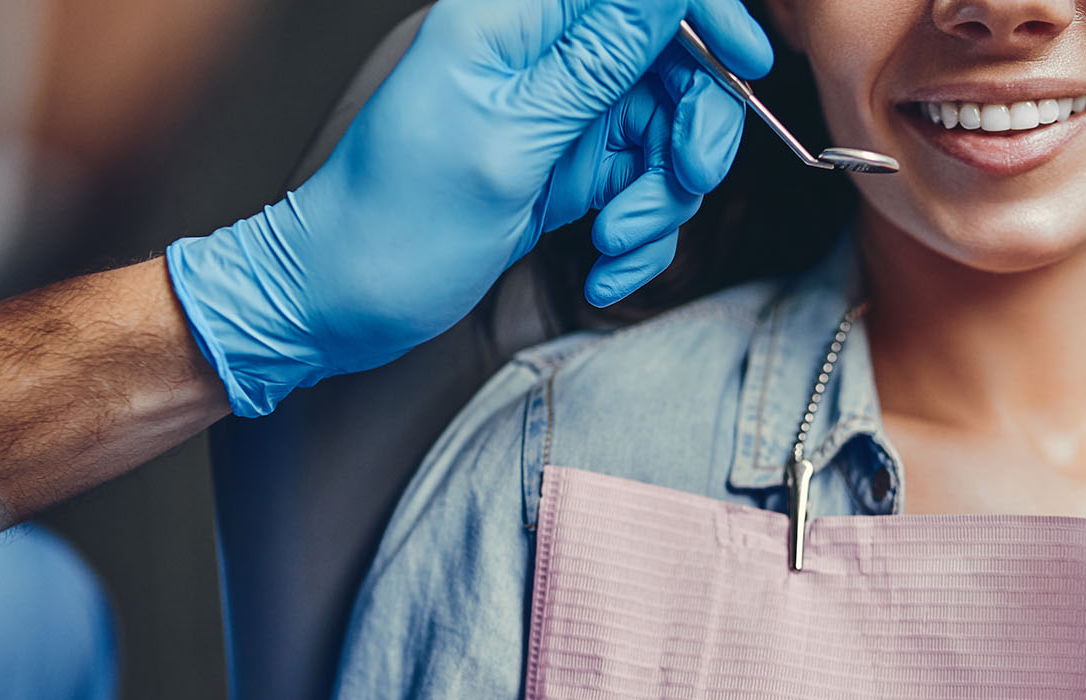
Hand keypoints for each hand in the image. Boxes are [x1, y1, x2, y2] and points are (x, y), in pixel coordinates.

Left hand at [167, 0, 771, 415]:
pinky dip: (638, 231)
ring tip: (615, 242)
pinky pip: (641, 181)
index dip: (710, 12)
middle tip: (681, 185)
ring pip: (667, 128)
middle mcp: (543, 51)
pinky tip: (601, 266)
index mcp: (514, 16)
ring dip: (661, 198)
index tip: (744, 64)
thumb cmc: (393, 224)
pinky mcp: (568, 161)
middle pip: (675, 57)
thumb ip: (599, 55)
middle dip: (692, 130)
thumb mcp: (509, 140)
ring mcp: (560, 108)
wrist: (341, 303)